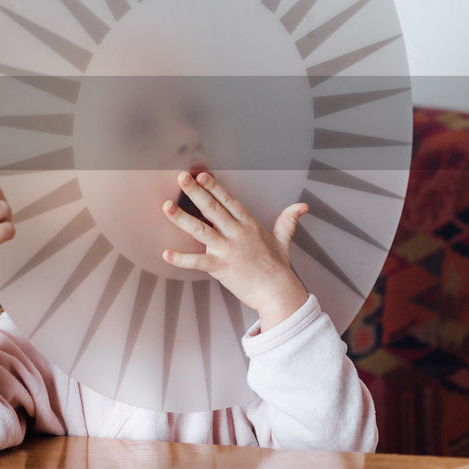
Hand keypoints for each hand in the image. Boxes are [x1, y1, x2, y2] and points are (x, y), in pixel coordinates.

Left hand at [161, 171, 308, 330]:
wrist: (278, 293)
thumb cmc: (278, 269)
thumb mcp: (283, 240)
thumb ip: (288, 221)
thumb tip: (302, 206)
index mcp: (249, 225)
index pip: (229, 201)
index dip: (215, 187)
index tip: (201, 175)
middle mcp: (237, 234)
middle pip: (213, 209)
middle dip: (196, 192)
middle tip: (181, 178)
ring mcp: (227, 250)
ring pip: (201, 230)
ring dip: (182, 218)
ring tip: (166, 206)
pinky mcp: (221, 267)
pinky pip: (198, 262)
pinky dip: (181, 259)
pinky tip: (166, 253)